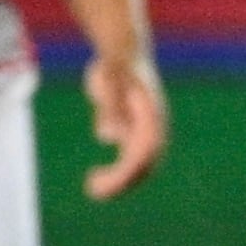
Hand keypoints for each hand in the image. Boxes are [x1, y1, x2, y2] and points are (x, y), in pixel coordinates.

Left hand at [82, 48, 169, 199]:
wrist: (123, 53)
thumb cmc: (116, 65)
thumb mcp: (110, 80)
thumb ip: (109, 104)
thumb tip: (106, 136)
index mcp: (152, 118)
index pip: (144, 153)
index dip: (127, 171)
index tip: (105, 183)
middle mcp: (153, 128)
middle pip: (144, 165)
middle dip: (122, 182)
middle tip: (94, 192)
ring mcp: (144, 132)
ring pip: (138, 167)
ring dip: (119, 183)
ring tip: (93, 190)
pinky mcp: (132, 133)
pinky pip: (128, 162)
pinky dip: (116, 175)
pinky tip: (95, 179)